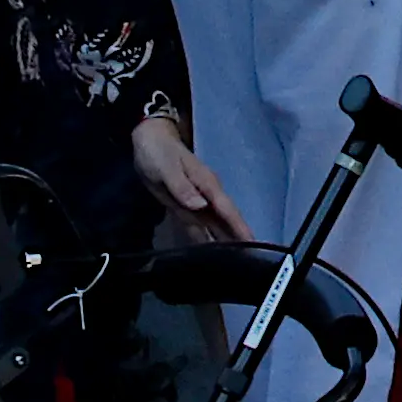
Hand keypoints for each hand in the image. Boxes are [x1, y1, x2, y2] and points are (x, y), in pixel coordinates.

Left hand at [128, 106, 248, 246]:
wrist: (148, 140)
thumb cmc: (158, 152)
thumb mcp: (167, 167)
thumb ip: (182, 187)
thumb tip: (201, 205)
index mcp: (207, 184)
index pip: (227, 209)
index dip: (239, 226)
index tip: (253, 243)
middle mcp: (206, 195)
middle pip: (226, 220)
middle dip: (238, 237)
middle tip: (250, 259)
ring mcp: (197, 201)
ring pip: (215, 225)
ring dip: (225, 241)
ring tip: (236, 262)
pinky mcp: (185, 207)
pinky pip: (198, 226)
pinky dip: (205, 239)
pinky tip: (210, 253)